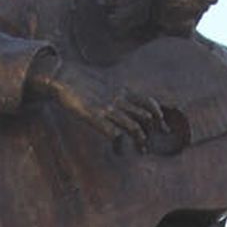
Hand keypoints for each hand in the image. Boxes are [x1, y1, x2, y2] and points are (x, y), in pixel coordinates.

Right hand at [39, 57, 167, 150]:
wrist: (64, 75)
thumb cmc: (83, 82)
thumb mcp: (107, 84)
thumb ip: (118, 93)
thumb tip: (126, 102)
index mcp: (123, 91)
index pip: (149, 103)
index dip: (159, 116)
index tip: (163, 128)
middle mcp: (119, 99)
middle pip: (146, 117)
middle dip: (152, 132)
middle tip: (149, 144)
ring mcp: (108, 108)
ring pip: (134, 127)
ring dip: (141, 141)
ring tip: (141, 150)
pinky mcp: (95, 117)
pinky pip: (114, 133)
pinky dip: (120, 144)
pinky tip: (119, 149)